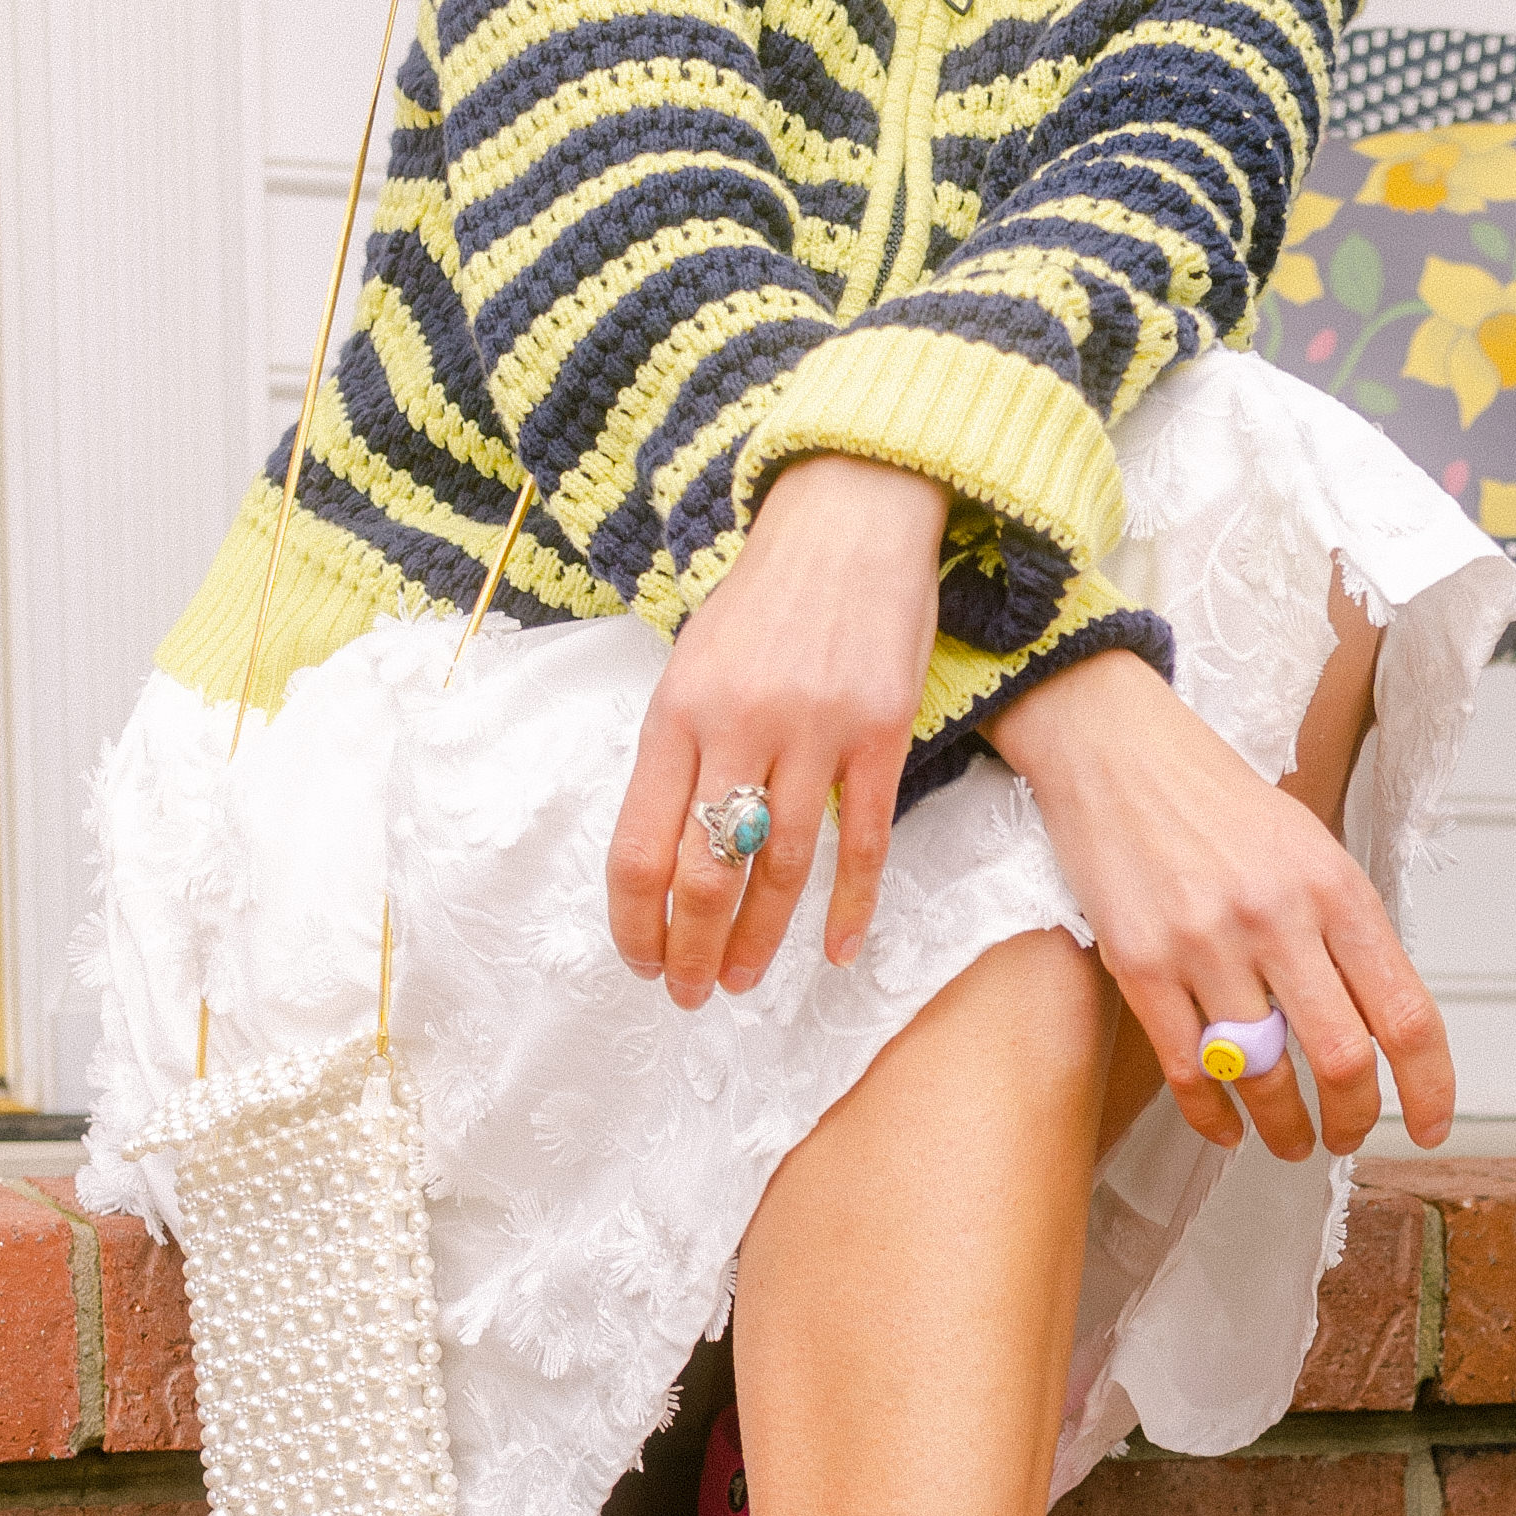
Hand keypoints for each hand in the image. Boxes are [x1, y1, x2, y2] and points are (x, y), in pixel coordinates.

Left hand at [608, 457, 947, 1005]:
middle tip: (688, 993)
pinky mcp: (880, 736)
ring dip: (758, 938)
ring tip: (741, 979)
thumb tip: (670, 853)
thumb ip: (680, 751)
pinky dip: (849, 906)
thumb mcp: (693, 663)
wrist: (849, 523)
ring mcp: (814, 732)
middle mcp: (739, 725)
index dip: (635, 920)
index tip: (640, 960)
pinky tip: (833, 950)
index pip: (641, 845)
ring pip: (779, 868)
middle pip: (705, 872)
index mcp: (677, 711)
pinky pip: (862, 843)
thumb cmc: (765, 599)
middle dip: (689, 947)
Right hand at [988, 650, 1456, 1159]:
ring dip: (1286, 1129)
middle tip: (1349, 1136)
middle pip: (1341, 1059)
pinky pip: (1188, 1071)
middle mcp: (1277, 917)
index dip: (1429, 1086)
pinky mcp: (1141, 965)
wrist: (1120, 754)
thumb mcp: (1312, 850)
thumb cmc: (1220, 806)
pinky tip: (1229, 1128)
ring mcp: (1205, 944)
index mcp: (1335, 888)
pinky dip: (1214, 1116)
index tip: (1431, 1125)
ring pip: (1262, 1077)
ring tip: (1291, 1140)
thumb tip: (1382, 1029)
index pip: (1405, 1012)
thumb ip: (1349, 934)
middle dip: (1355, 1120)